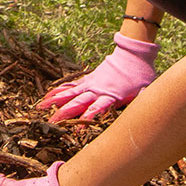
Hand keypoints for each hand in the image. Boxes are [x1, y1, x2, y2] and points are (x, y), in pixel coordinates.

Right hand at [37, 32, 158, 120]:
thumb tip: (145, 115)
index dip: (86, 119)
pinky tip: (49, 95)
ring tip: (40, 107)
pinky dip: (60, 90)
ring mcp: (91, 83)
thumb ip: (142, 103)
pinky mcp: (88, 79)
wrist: (133, 54)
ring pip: (70, 93)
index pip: (96, 109)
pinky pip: (71, 86)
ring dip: (55, 101)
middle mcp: (97, 90)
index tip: (76, 131)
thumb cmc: (141, 76)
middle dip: (64, 113)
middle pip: (77, 102)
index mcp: (111, 95)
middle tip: (50, 123)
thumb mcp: (145, 91)